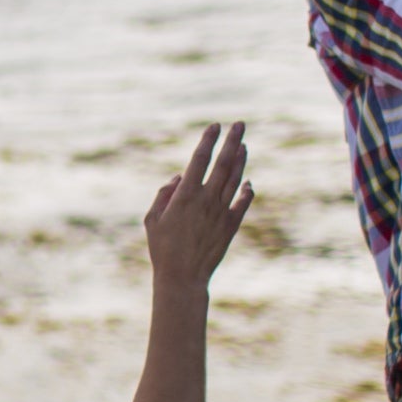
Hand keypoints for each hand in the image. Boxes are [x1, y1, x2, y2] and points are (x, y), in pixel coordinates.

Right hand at [144, 123, 252, 289]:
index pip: (199, 160)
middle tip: (240, 124)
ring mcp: (221, 212)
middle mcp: (207, 200)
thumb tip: (179, 177)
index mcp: (185, 196)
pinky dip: (247, 190)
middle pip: (223, 164)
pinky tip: (249, 181)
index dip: (208, 141)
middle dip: (232, 141)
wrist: (183, 278)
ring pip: (235, 179)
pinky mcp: (231, 226)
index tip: (214, 126)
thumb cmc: (162, 249)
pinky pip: (243, 203)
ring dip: (241, 160)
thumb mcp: (152, 220)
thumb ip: (163, 195)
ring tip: (244, 144)